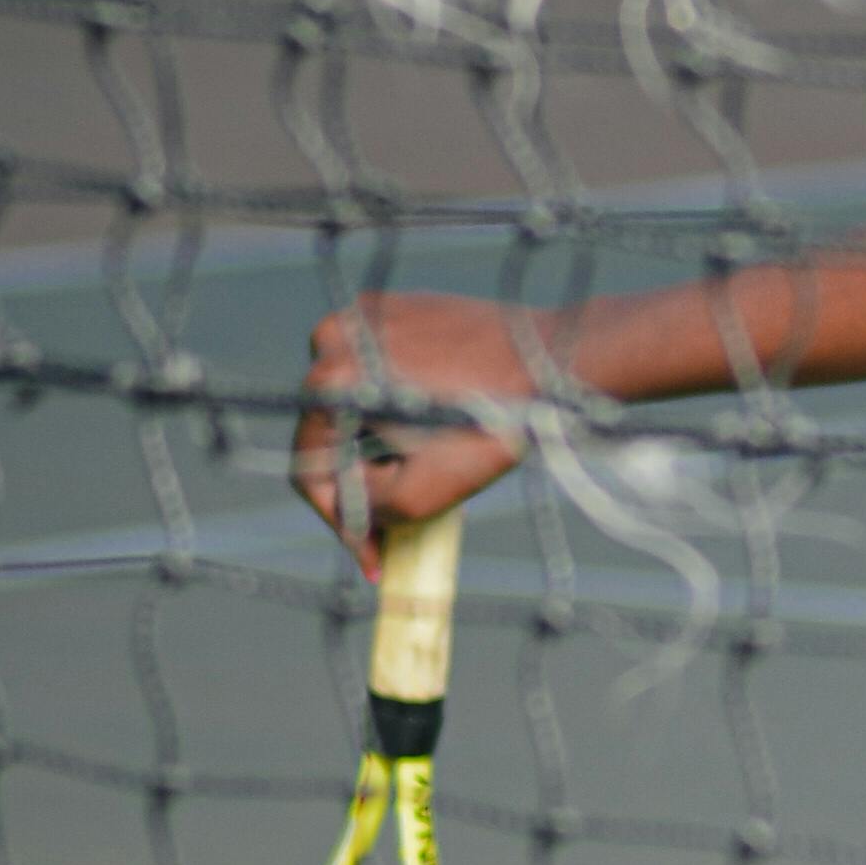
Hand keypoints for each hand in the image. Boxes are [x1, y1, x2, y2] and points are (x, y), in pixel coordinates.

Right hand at [295, 292, 549, 568]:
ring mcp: (367, 315)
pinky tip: (440, 428)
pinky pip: (384, 370)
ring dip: (383, 443)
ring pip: (357, 402)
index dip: (340, 525)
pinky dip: (402, 405)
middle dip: (365, 483)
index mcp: (329, 382)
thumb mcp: (423, 494)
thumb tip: (354, 507)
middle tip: (404, 522)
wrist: (555, 360)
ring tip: (431, 470)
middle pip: (332, 434)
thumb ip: (367, 511)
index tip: (374, 558)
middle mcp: (335, 338)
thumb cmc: (493, 424)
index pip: (310, 470)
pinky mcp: (401, 306)